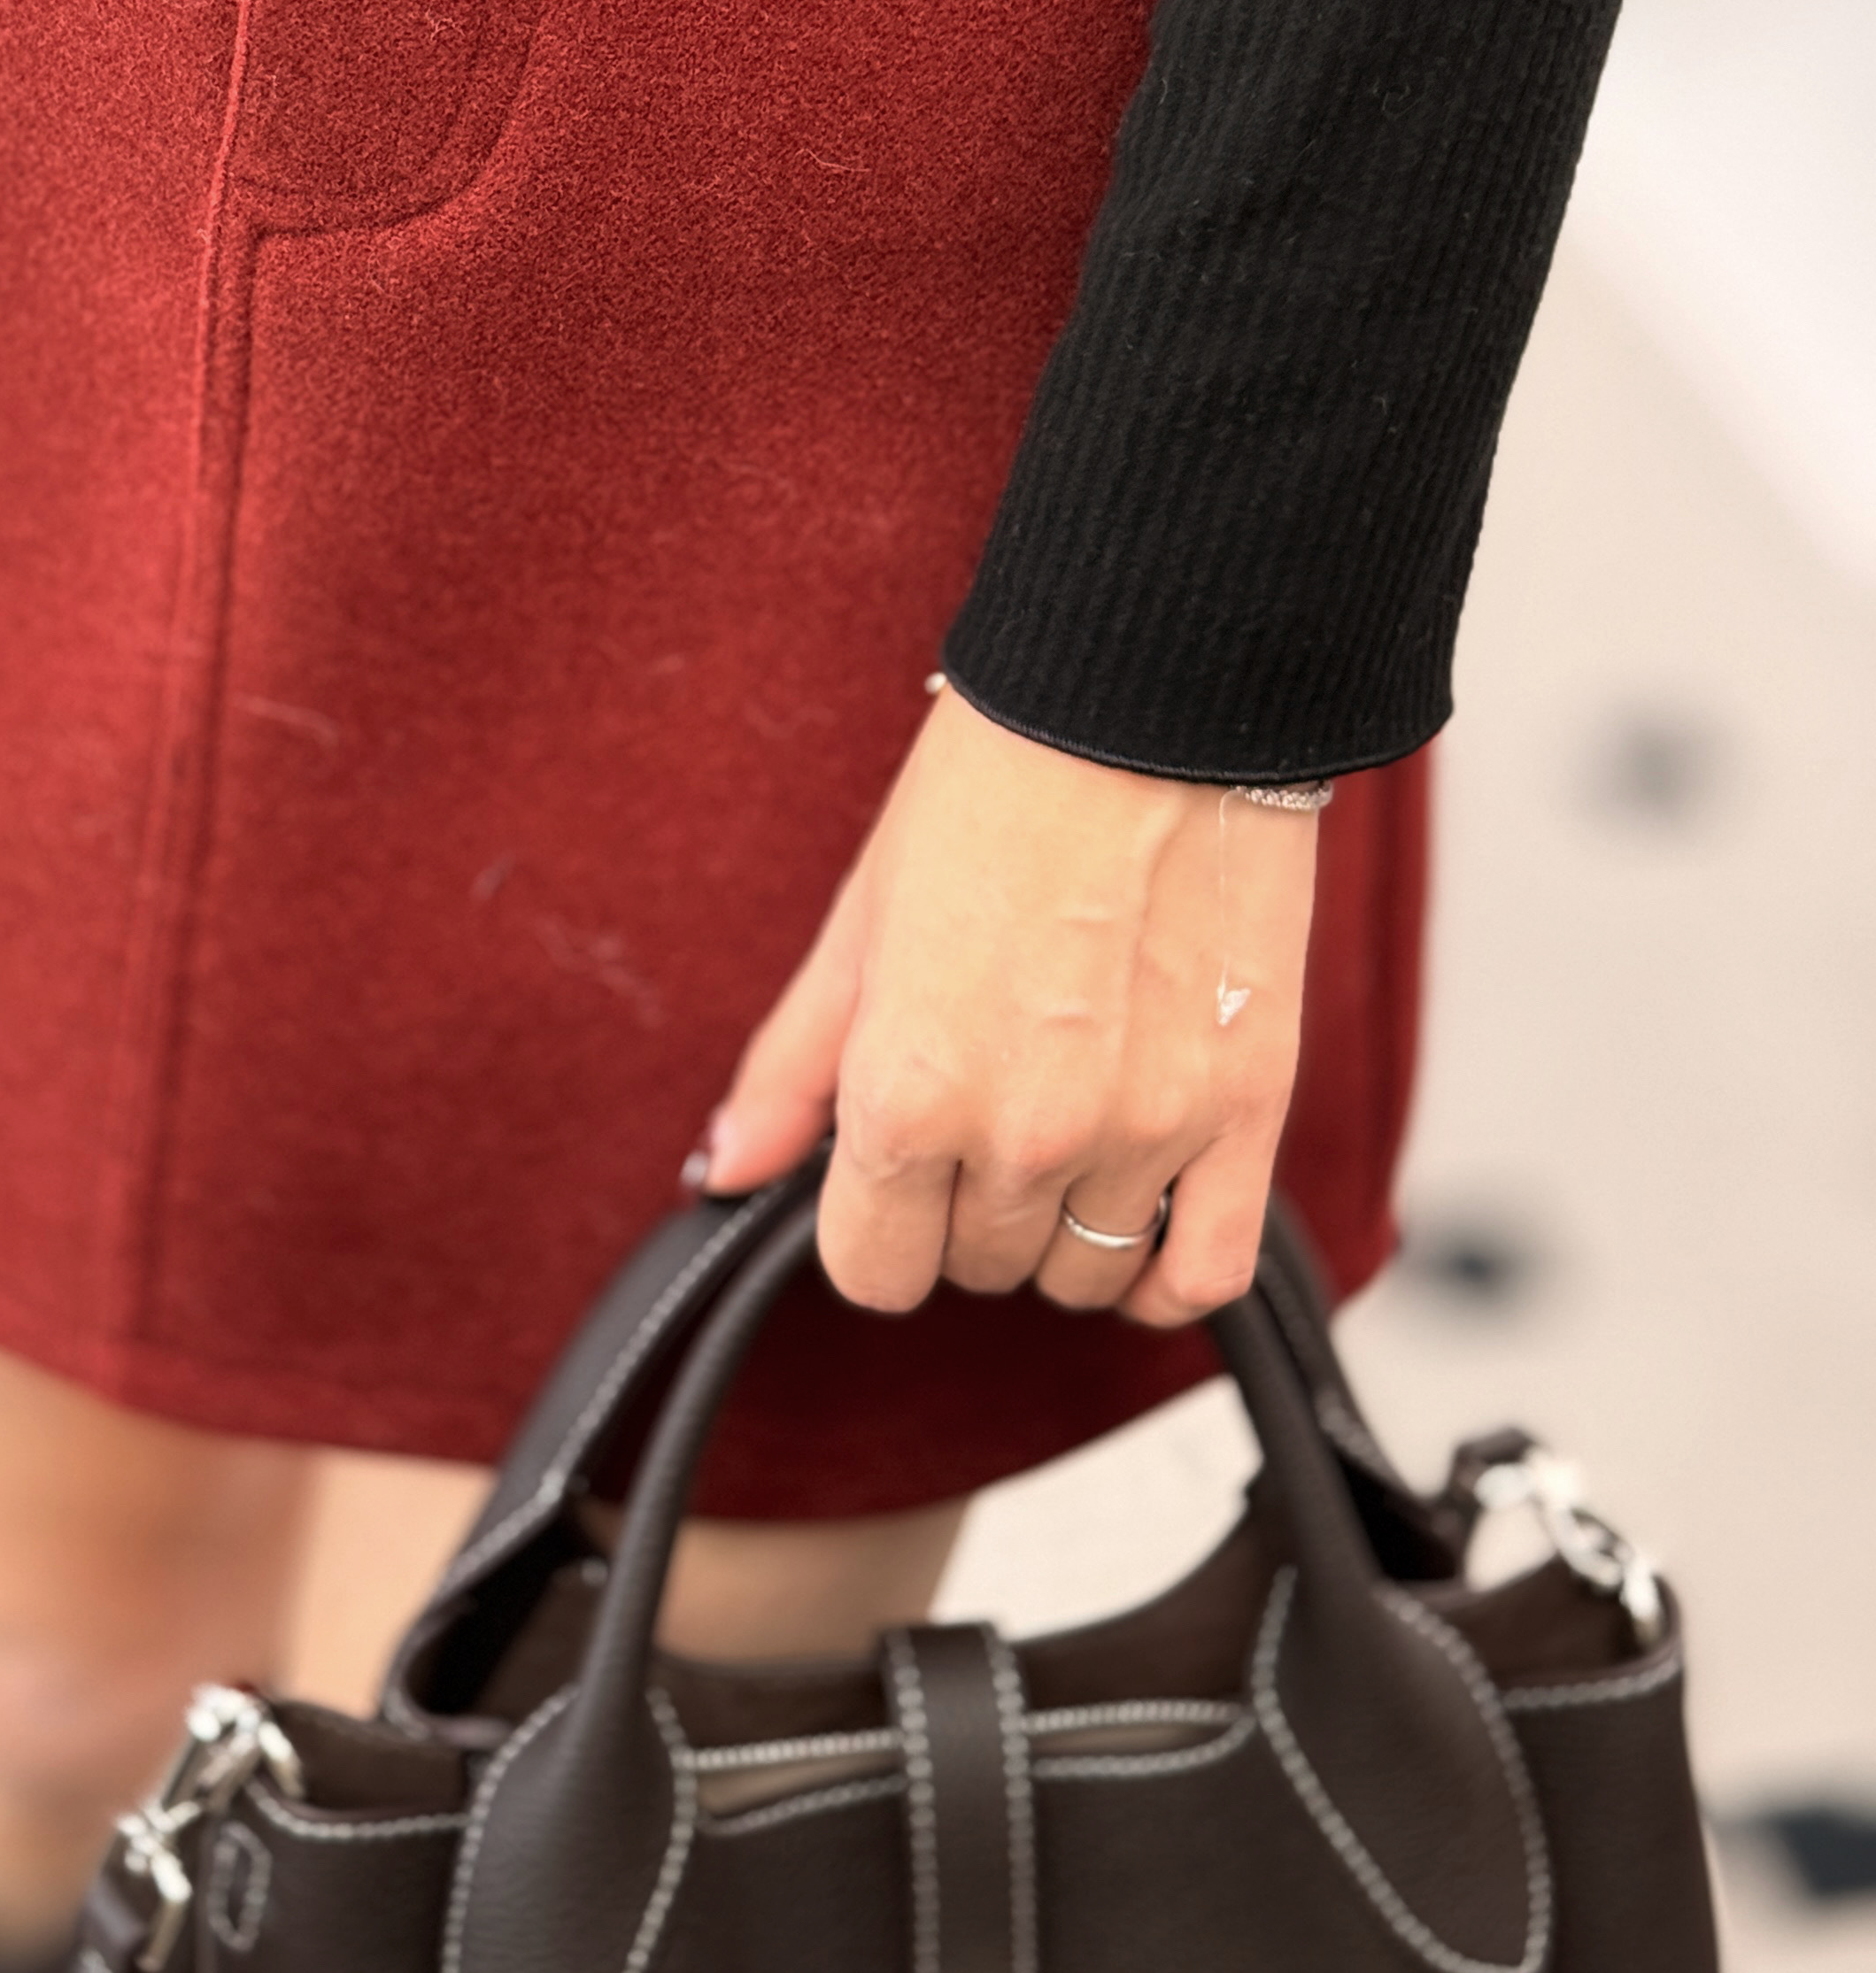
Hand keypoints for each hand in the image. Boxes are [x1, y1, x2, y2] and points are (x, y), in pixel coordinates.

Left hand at [702, 691, 1320, 1322]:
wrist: (1143, 697)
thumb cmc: (994, 787)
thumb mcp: (861, 918)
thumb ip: (792, 1066)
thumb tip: (726, 1168)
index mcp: (907, 1089)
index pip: (874, 1271)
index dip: (875, 1223)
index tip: (896, 1167)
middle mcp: (1023, 1131)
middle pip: (979, 1268)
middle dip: (967, 1204)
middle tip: (987, 1098)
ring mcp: (1143, 1130)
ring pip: (1085, 1275)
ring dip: (1066, 1224)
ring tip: (1069, 1122)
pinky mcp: (1247, 1109)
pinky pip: (1208, 1272)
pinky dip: (1174, 1270)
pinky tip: (1150, 1216)